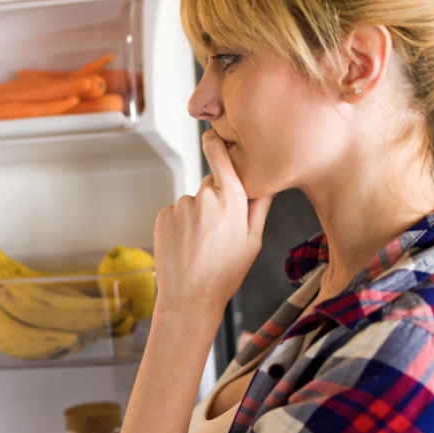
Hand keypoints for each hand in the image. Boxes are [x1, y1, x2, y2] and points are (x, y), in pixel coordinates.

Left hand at [153, 129, 271, 330]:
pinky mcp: (163, 216)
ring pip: (192, 201)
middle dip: (216, 198)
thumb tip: (270, 181)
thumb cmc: (225, 274)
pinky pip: (175, 213)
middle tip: (218, 230)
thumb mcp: (253, 242)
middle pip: (211, 184)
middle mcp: (205, 198)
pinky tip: (186, 245)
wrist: (189, 298)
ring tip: (201, 244)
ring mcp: (181, 206)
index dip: (217, 144)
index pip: (222, 158)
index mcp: (232, 202)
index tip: (213, 135)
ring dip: (196, 215)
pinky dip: (180, 224)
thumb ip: (260, 206)